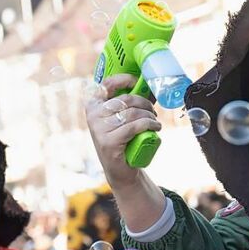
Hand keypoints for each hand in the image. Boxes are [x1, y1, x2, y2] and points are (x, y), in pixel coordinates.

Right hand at [84, 73, 161, 189]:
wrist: (120, 169)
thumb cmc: (123, 140)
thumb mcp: (120, 119)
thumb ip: (126, 103)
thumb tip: (147, 86)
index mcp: (93, 105)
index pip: (107, 84)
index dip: (125, 80)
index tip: (139, 82)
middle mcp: (93, 115)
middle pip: (126, 99)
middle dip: (145, 103)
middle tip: (153, 111)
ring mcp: (99, 129)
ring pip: (132, 113)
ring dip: (149, 116)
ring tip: (155, 121)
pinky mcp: (109, 141)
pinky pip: (135, 126)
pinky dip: (150, 125)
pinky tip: (156, 128)